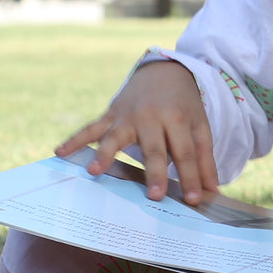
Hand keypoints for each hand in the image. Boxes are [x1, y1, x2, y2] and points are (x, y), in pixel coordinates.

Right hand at [56, 60, 217, 204]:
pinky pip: (91, 128)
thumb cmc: (184, 106)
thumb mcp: (200, 126)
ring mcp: (128, 116)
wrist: (164, 71)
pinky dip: (75, 139)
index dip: (190, 176)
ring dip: (105, 154)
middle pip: (154, 148)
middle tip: (156, 196)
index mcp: (178, 120)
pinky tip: (60, 151)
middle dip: (156, 172)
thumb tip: (212, 191)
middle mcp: (152, 117)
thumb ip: (204, 158)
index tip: (193, 200)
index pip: (185, 153)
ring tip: (94, 171)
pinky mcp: (111, 114)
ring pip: (116, 136)